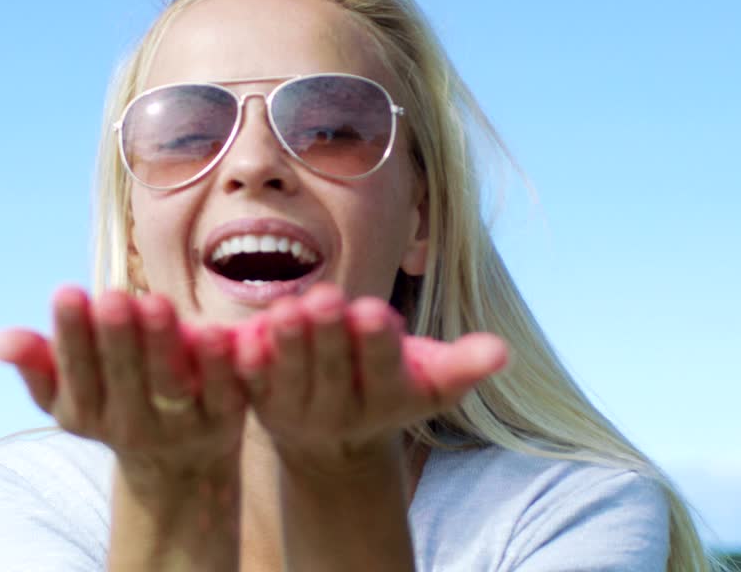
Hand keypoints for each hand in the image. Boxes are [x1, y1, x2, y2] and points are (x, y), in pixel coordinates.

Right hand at [0, 287, 246, 478]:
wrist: (177, 465)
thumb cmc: (112, 401)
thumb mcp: (71, 392)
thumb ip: (39, 364)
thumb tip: (0, 341)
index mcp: (87, 414)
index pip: (77, 376)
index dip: (72, 337)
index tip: (66, 291)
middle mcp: (132, 425)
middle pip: (125, 380)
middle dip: (117, 338)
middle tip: (112, 296)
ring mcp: (180, 426)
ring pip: (171, 385)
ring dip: (163, 344)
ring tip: (156, 302)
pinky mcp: (225, 420)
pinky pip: (224, 391)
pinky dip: (222, 365)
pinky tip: (219, 330)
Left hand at [234, 283, 507, 463]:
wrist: (335, 443)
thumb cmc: (390, 386)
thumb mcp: (431, 381)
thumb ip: (463, 365)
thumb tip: (503, 353)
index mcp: (386, 397)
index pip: (383, 369)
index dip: (376, 343)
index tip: (373, 312)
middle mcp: (341, 409)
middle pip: (333, 371)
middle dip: (328, 335)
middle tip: (325, 297)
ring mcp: (297, 410)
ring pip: (289, 377)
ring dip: (285, 344)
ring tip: (285, 308)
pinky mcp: (260, 404)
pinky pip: (249, 383)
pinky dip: (242, 361)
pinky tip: (236, 335)